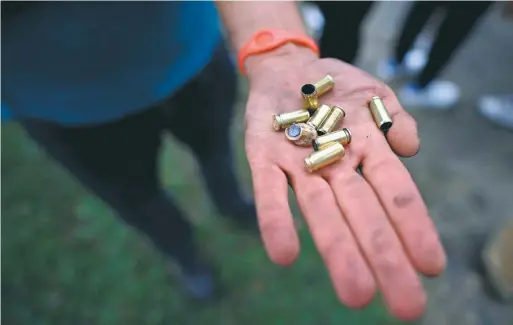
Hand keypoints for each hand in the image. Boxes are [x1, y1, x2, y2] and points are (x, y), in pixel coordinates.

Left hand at [244, 47, 445, 320]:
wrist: (287, 69)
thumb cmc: (337, 88)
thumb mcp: (373, 93)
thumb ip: (395, 117)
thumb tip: (410, 147)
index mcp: (368, 152)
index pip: (395, 195)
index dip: (412, 228)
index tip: (430, 267)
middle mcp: (335, 167)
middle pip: (362, 215)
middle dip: (382, 257)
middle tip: (405, 306)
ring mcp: (299, 166)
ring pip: (321, 212)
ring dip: (337, 250)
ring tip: (355, 293)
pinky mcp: (264, 159)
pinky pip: (270, 193)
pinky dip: (276, 221)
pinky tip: (284, 254)